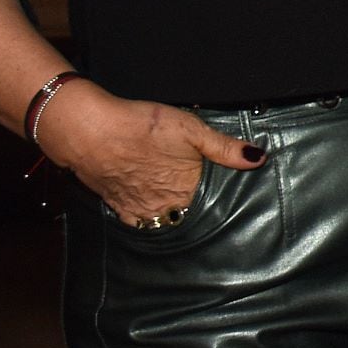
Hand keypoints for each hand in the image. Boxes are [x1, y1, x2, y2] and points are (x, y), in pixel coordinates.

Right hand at [35, 83, 263, 223]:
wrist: (89, 131)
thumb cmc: (140, 126)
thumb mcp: (190, 128)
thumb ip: (224, 148)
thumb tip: (257, 159)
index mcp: (187, 190)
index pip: (214, 205)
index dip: (224, 200)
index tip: (235, 198)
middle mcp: (164, 207)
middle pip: (189, 215)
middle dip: (200, 210)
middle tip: (210, 201)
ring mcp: (139, 211)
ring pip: (165, 220)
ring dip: (175, 215)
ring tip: (184, 203)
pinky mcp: (118, 207)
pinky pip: (139, 222)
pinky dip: (149, 217)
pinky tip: (155, 208)